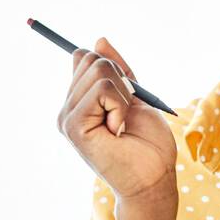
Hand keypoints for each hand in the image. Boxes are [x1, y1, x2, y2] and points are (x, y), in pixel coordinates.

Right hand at [57, 37, 176, 201]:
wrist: (154, 178)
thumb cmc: (149, 144)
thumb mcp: (135, 97)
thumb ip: (118, 71)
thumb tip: (99, 40)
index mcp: (79, 101)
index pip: (85, 58)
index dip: (114, 69)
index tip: (127, 96)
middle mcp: (67, 108)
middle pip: (91, 59)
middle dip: (121, 82)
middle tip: (125, 115)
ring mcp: (66, 117)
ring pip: (99, 70)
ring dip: (123, 96)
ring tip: (122, 124)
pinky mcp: (72, 125)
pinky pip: (102, 88)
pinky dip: (121, 105)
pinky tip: (119, 130)